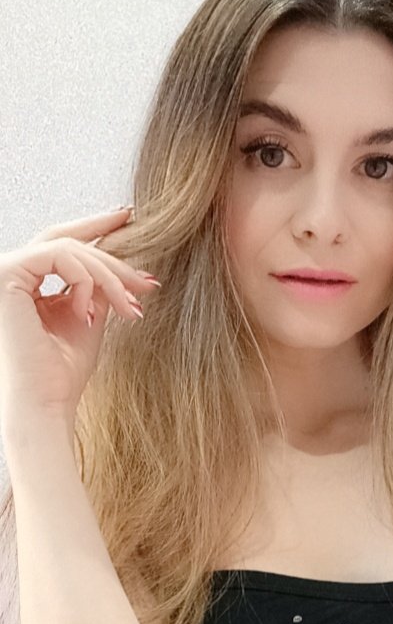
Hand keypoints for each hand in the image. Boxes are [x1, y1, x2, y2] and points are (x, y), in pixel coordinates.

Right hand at [0, 207, 159, 440]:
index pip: (61, 245)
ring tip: (130, 308)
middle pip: (67, 242)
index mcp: (26, 284)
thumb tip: (122, 264)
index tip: (131, 219)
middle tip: (147, 280)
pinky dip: (86, 281)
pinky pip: (60, 256)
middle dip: (112, 255)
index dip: (96, 227)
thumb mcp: (90, 318)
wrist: (46, 404)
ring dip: (108, 276)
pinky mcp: (6, 274)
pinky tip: (92, 313)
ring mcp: (5, 272)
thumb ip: (98, 287)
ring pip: (69, 249)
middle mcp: (11, 274)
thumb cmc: (63, 374)